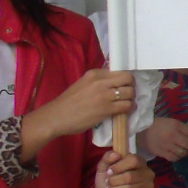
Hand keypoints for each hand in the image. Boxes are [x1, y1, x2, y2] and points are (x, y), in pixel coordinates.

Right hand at [20, 70, 137, 157]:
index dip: (125, 78)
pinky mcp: (106, 109)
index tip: (125, 85)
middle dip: (132, 86)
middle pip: (128, 78)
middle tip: (128, 93)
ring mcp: (104, 95)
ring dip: (132, 98)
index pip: (119, 70)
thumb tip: (115, 82)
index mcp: (94, 74)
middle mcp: (101, 81)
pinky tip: (126, 110)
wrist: (56, 117)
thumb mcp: (83, 84)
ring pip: (130, 92)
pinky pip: (127, 105)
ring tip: (127, 103)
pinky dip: (130, 108)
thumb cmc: (68, 103)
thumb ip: (98, 81)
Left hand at [95, 150, 154, 187]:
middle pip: (131, 176)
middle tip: (108, 184)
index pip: (134, 160)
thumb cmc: (108, 183)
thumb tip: (116, 154)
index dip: (120, 166)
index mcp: (139, 162)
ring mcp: (150, 186)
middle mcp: (148, 173)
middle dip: (114, 181)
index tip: (109, 172)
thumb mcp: (103, 169)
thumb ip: (107, 158)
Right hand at [138, 116, 187, 161]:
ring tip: (185, 150)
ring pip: (183, 153)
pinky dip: (178, 157)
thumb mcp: (173, 122)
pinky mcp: (161, 153)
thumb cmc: (159, 125)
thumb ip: (184, 128)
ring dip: (187, 152)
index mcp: (176, 126)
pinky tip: (177, 153)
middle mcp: (173, 136)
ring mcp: (167, 145)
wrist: (141, 131)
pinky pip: (175, 158)